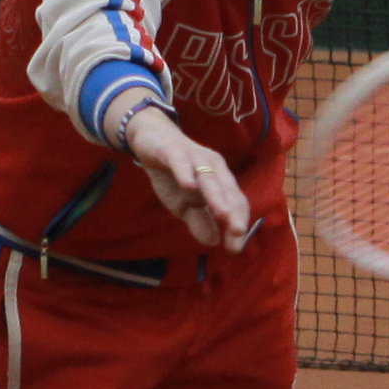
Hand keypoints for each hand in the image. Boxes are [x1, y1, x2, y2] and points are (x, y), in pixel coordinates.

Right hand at [120, 99, 250, 248]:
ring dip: (216, 196)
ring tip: (222, 214)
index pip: (235, 203)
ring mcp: (194, 157)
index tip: (235, 248)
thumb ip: (199, 221)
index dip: (237, 224)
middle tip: (237, 233)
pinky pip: (181, 162)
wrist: (151, 139)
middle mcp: (213, 167)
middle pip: (227, 190)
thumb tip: (213, 242)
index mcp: (220, 180)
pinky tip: (188, 186)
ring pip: (209, 177)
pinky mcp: (173, 151)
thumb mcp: (184, 204)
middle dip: (233, 212)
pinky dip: (185, 173)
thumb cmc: (173, 173)